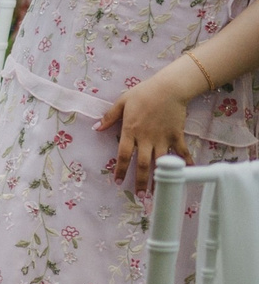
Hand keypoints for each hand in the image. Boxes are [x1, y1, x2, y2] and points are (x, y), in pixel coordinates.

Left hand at [97, 68, 194, 192]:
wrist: (168, 88)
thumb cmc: (143, 93)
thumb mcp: (121, 102)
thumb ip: (109, 117)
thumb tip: (96, 128)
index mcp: (130, 131)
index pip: (123, 155)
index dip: (121, 170)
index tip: (118, 182)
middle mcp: (146, 138)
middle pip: (142, 164)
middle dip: (141, 181)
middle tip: (140, 196)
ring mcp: (162, 138)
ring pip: (160, 162)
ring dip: (160, 178)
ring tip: (158, 193)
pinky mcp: (176, 136)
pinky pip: (181, 152)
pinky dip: (185, 163)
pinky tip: (187, 174)